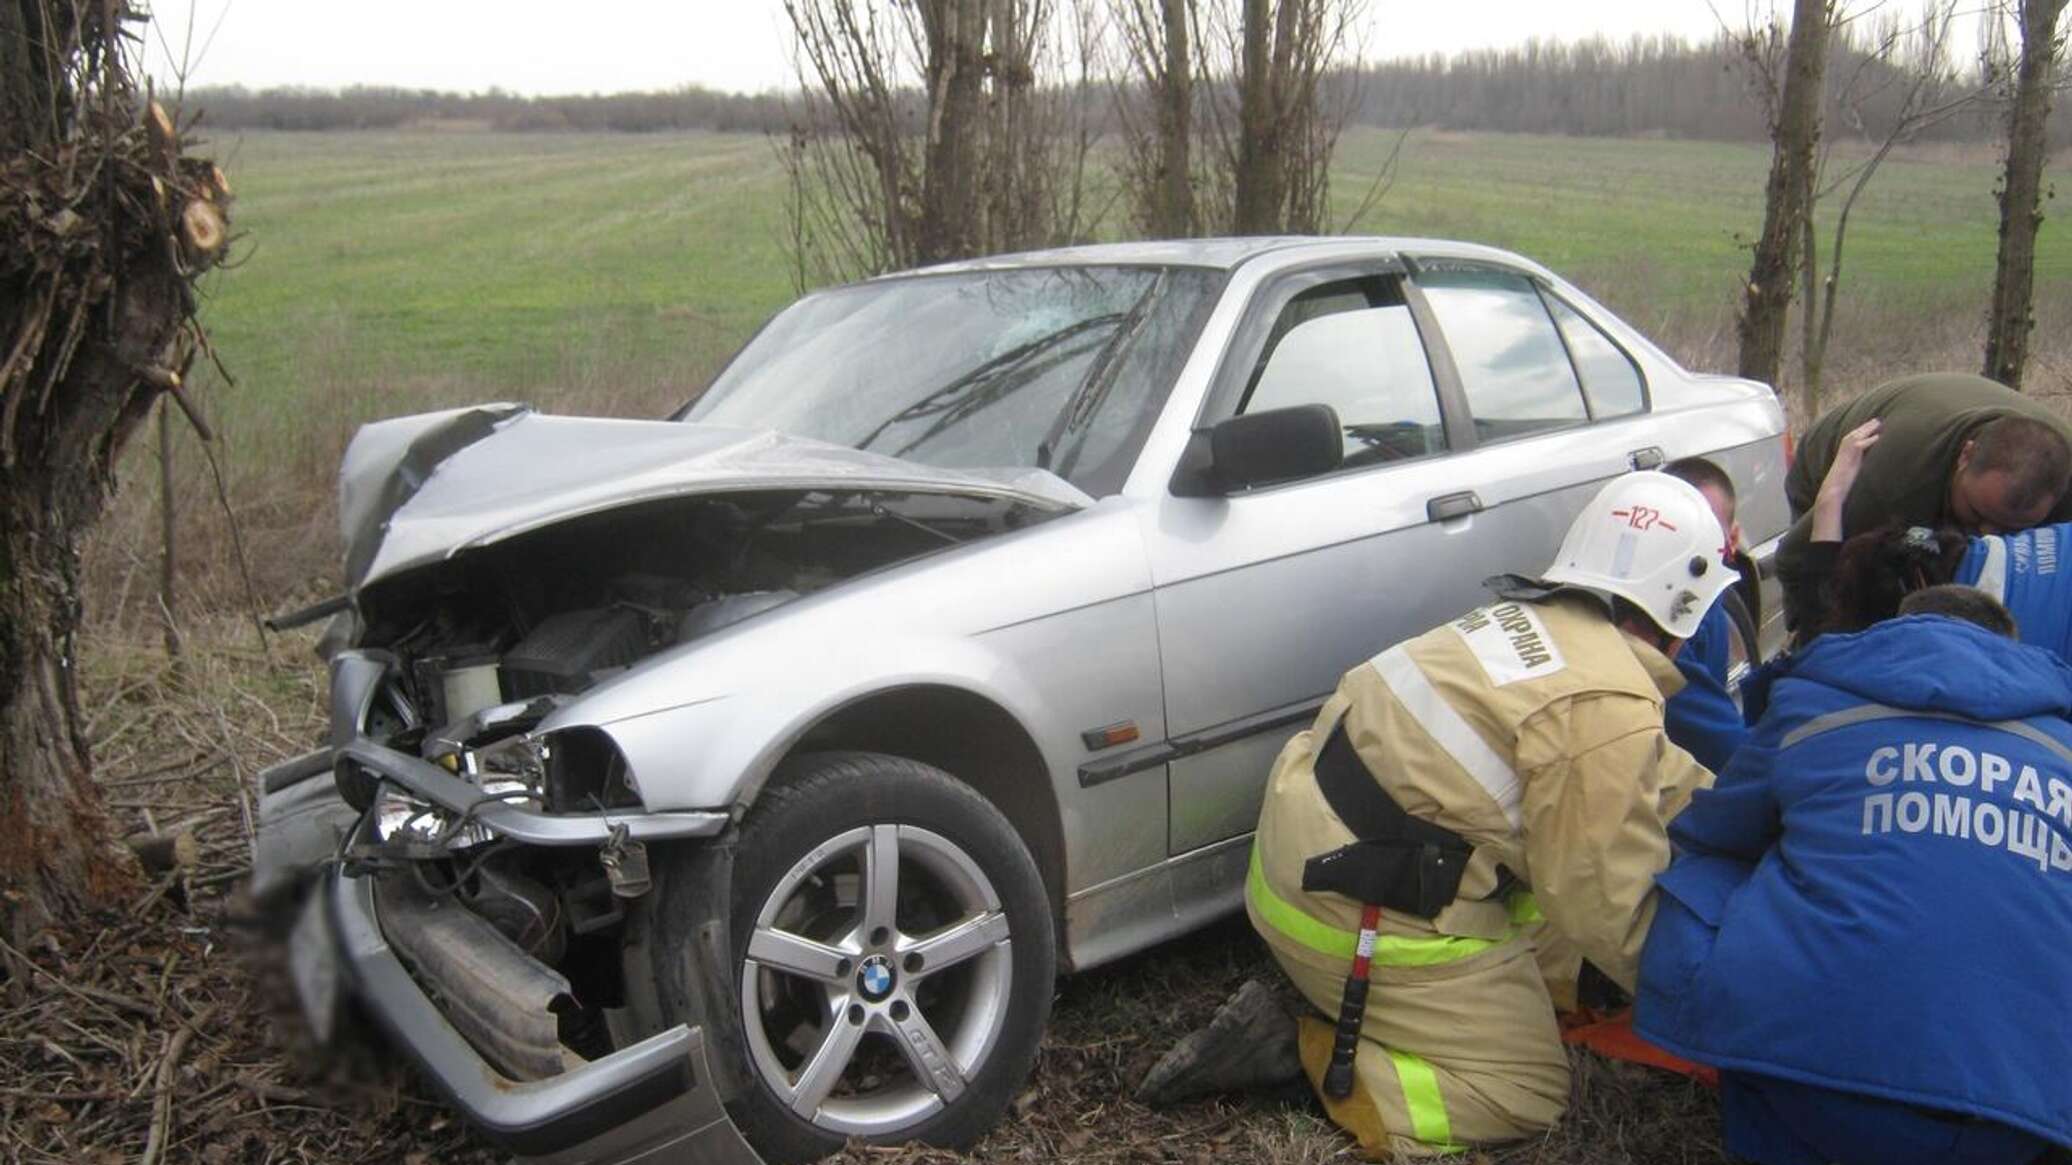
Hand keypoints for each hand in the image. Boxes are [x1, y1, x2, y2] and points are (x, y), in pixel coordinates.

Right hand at [1812, 418, 1880, 541]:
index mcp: (1843, 453)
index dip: (1861, 431)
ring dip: (1868, 429)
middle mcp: (1843, 450)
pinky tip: (1878, 437)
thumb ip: (1855, 463)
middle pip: (1855, 433)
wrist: (1832, 491)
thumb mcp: (1849, 471)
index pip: (1852, 438)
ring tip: (1879, 423)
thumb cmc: (1840, 485)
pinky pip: (1861, 445)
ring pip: (1858, 436)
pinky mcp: (1850, 458)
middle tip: (1877, 419)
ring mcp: (1846, 453)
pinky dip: (1870, 440)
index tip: (1870, 426)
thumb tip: (1864, 462)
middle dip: (1866, 426)